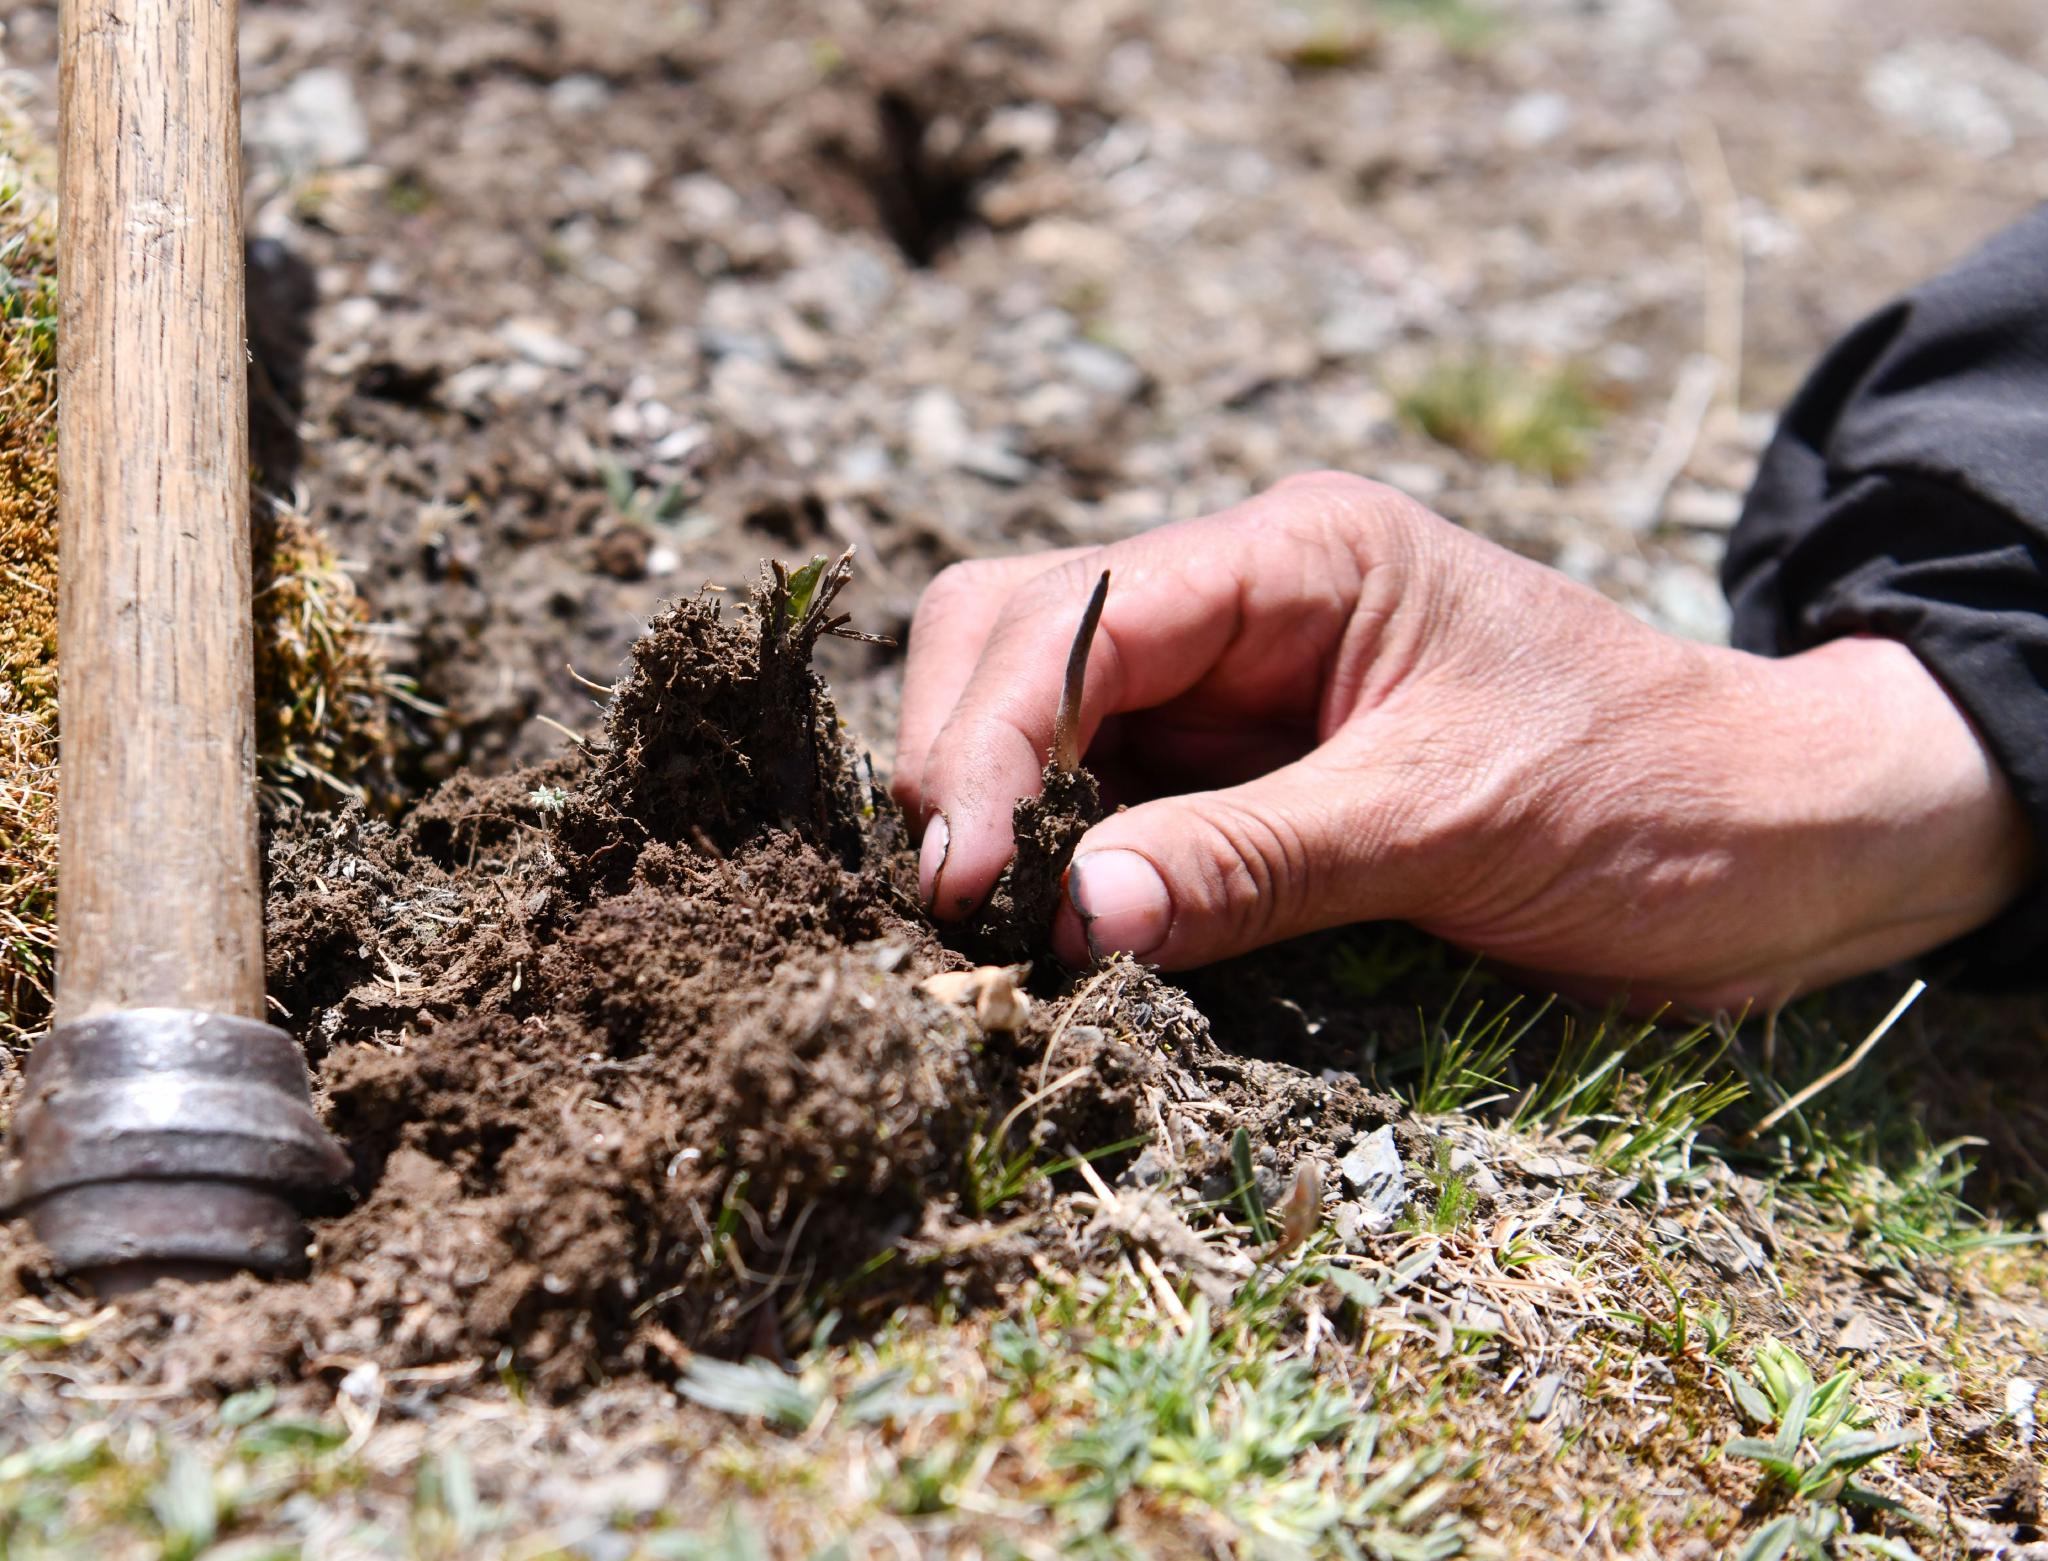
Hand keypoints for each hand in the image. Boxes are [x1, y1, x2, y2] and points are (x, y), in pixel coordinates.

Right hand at [891, 473, 2033, 1009]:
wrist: (1777, 839)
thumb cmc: (1649, 795)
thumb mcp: (1451, 821)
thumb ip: (1257, 859)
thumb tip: (1072, 916)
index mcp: (1296, 554)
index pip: (1076, 614)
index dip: (992, 740)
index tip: (964, 880)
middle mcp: (1244, 595)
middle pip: (1015, 630)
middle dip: (963, 757)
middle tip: (959, 911)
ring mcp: (1236, 680)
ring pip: (1040, 710)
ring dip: (998, 811)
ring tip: (994, 933)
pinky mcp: (1244, 765)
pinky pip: (1107, 790)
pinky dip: (1061, 854)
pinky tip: (1057, 927)